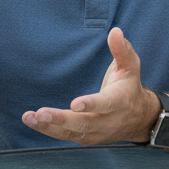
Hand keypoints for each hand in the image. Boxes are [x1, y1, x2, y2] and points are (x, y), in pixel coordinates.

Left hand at [21, 27, 156, 144]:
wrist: (139, 118)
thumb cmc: (129, 86)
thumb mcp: (130, 66)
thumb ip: (121, 49)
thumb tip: (115, 31)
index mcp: (119, 102)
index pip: (105, 104)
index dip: (91, 104)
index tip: (74, 104)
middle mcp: (108, 121)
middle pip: (84, 123)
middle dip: (61, 119)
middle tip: (41, 113)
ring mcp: (97, 132)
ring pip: (72, 133)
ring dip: (49, 127)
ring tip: (29, 117)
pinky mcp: (87, 138)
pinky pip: (66, 136)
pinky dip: (49, 130)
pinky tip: (33, 121)